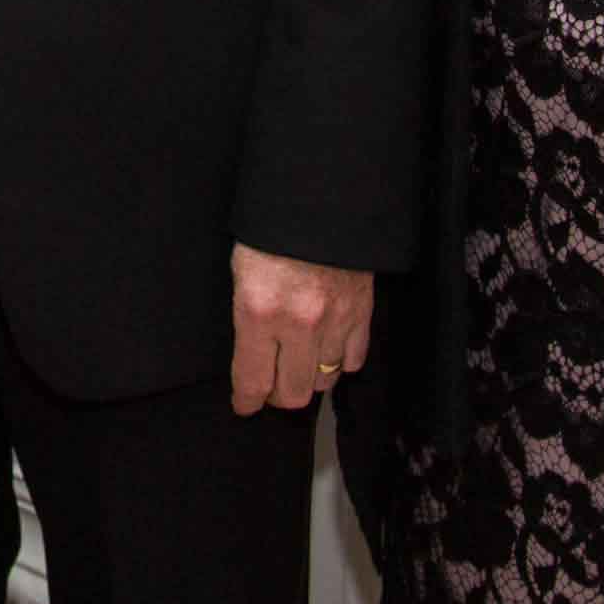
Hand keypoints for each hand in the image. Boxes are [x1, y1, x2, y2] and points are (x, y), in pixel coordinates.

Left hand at [229, 245, 369, 413]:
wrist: (319, 198)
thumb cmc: (271, 229)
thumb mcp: (241, 270)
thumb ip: (248, 317)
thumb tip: (252, 356)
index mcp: (258, 311)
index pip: (252, 379)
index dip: (246, 400)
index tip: (244, 405)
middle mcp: (297, 325)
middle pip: (291, 393)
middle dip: (277, 396)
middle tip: (270, 386)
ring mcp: (334, 322)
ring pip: (324, 381)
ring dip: (309, 378)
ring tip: (298, 365)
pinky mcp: (361, 314)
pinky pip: (353, 361)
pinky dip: (339, 362)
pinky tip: (327, 350)